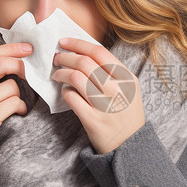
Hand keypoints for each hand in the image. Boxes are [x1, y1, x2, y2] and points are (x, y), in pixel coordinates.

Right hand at [0, 42, 32, 178]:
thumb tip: (12, 59)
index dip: (11, 48)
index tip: (28, 48)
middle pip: (0, 64)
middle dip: (21, 65)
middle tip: (32, 72)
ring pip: (11, 86)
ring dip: (21, 95)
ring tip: (16, 104)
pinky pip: (14, 103)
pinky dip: (22, 107)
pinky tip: (18, 113)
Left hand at [51, 37, 144, 154]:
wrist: (130, 145)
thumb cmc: (126, 113)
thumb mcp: (129, 89)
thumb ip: (112, 71)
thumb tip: (83, 53)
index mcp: (126, 77)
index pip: (99, 52)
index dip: (78, 44)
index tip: (64, 42)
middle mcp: (117, 89)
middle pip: (84, 62)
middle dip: (65, 57)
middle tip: (57, 58)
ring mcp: (105, 104)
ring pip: (75, 77)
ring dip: (61, 73)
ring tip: (57, 75)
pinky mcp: (92, 119)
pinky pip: (71, 97)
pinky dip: (65, 91)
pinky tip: (65, 92)